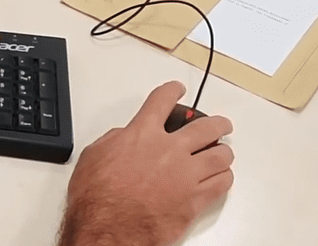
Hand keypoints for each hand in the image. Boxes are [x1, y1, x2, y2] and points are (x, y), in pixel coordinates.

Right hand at [57, 81, 233, 245]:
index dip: (172, 91)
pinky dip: (224, 177)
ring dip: (223, 151)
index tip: (177, 89)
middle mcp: (169, 150)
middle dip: (217, 122)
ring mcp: (186, 175)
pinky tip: (220, 177)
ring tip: (222, 152)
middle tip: (220, 123)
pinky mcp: (195, 200)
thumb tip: (125, 136)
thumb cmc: (97, 197)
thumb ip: (115, 140)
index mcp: (142, 134)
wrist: (109, 228)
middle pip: (206, 126)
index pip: (162, 101)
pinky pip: (222, 184)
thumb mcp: (94, 155)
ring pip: (221, 156)